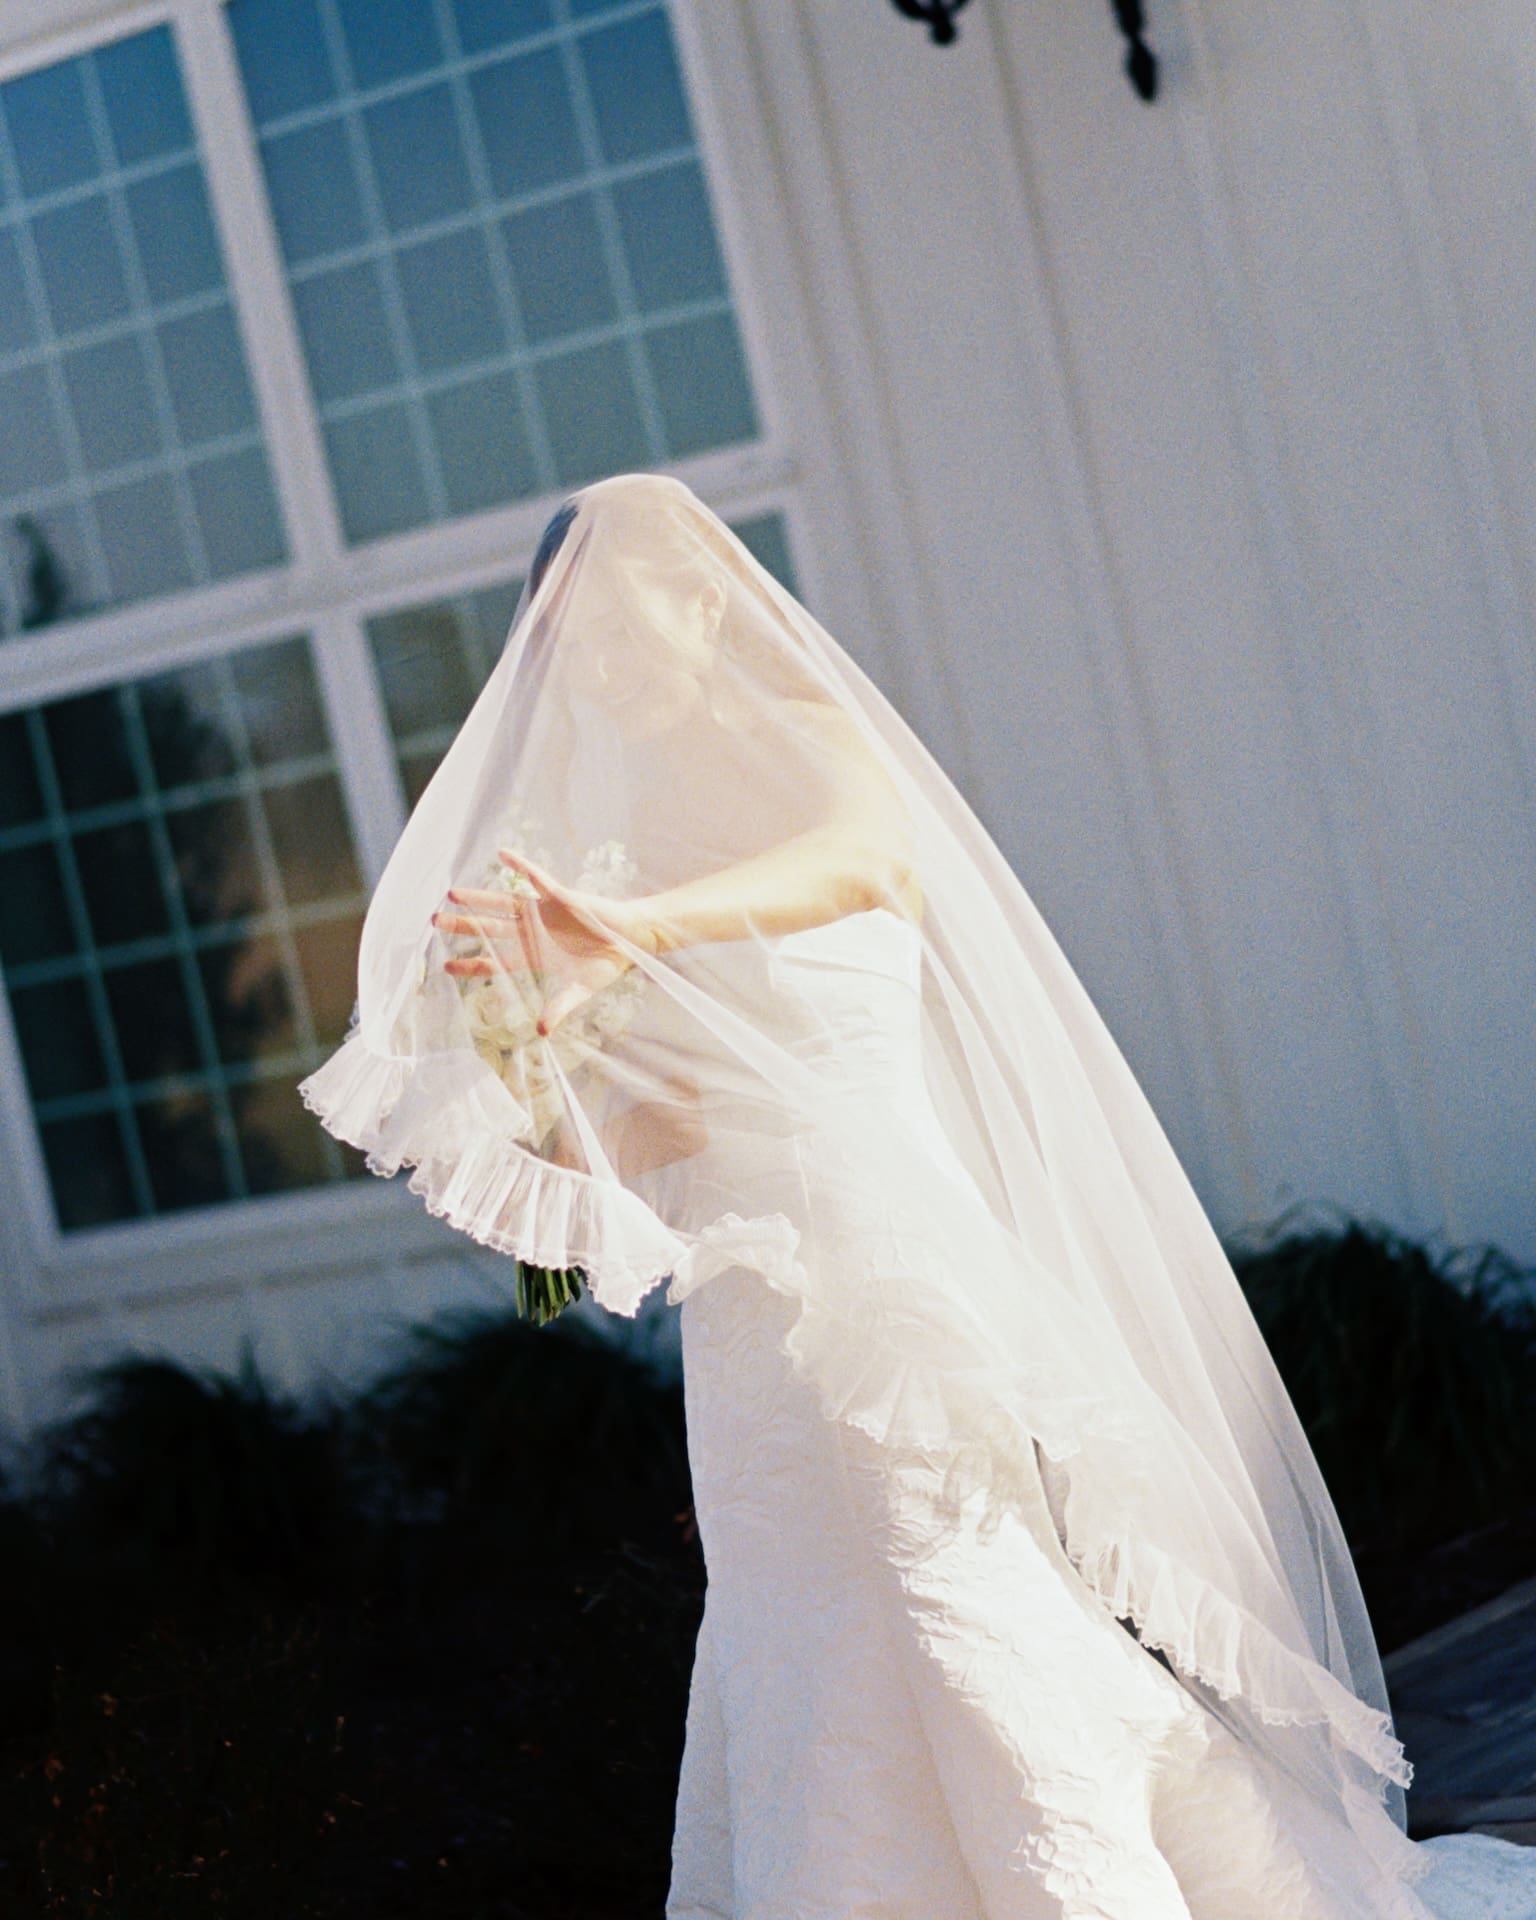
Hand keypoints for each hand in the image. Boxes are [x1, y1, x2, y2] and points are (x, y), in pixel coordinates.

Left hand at [432, 848, 654, 1035]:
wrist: (630, 942)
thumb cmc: (605, 965)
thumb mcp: (579, 990)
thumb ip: (558, 1009)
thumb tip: (541, 1032)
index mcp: (534, 956)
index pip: (495, 961)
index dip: (470, 965)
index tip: (445, 968)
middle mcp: (532, 933)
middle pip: (489, 929)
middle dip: (463, 926)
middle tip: (434, 922)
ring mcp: (544, 913)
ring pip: (504, 904)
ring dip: (479, 898)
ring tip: (452, 893)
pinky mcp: (561, 896)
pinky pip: (537, 878)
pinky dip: (521, 867)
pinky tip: (502, 855)